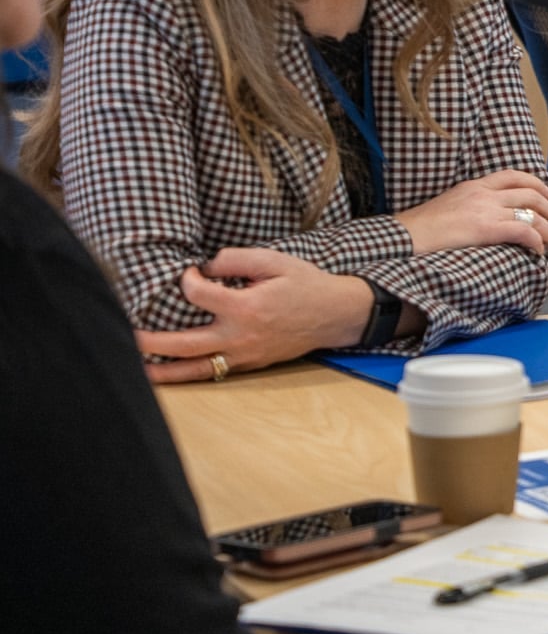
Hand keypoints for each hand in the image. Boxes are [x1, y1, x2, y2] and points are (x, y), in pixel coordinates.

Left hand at [138, 249, 375, 381]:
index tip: (190, 271)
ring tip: (138, 370)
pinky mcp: (250, 364)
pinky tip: (170, 374)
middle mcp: (241, 336)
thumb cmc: (307, 284)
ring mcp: (245, 354)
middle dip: (151, 341)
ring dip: (164, 370)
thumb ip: (236, 259)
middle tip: (126, 335)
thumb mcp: (275, 260)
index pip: (198, 294)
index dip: (187, 279)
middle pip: (184, 343)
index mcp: (247, 307)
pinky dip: (189, 374)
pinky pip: (214, 372)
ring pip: (196, 368)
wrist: (337, 315)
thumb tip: (206, 266)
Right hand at [393, 169, 547, 255]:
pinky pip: (524, 231)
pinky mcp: (486, 228)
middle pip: (531, 193)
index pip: (513, 175)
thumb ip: (469, 206)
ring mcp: (486, 209)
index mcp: (474, 185)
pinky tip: (539, 251)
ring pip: (533, 213)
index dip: (537, 184)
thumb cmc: (420, 229)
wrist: (404, 236)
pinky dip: (538, 241)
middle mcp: (483, 193)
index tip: (547, 195)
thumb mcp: (448, 206)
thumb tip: (484, 220)